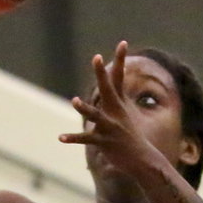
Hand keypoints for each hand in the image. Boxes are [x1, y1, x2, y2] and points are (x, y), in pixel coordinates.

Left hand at [59, 42, 155, 175]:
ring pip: (95, 115)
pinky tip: (60, 137)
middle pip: (107, 89)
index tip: (122, 43)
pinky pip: (85, 139)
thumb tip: (118, 83)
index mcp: (119, 104)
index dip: (120, 60)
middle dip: (101, 74)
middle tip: (96, 58)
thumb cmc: (131, 136)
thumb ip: (119, 97)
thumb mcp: (126, 114)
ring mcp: (109, 127)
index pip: (119, 78)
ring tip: (74, 100)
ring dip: (85, 108)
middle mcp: (115, 112)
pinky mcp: (103, 142)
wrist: (142, 159)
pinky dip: (72, 138)